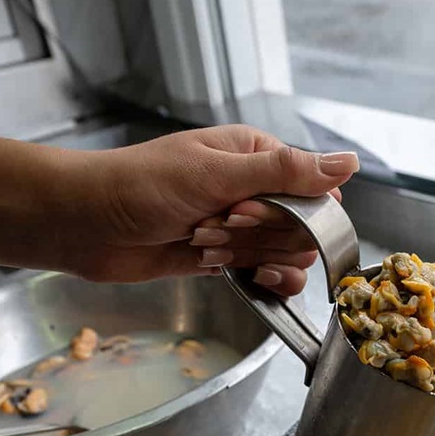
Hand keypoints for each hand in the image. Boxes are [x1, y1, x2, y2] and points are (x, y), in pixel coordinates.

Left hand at [68, 124, 359, 295]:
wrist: (85, 225)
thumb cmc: (140, 186)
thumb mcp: (216, 174)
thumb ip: (286, 173)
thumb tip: (349, 162)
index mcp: (257, 155)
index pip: (314, 190)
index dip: (291, 212)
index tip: (247, 213)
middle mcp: (256, 189)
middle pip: (302, 228)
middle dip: (260, 236)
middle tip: (214, 224)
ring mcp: (241, 227)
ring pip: (286, 256)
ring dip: (246, 256)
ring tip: (203, 243)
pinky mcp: (226, 258)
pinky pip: (268, 276)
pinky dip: (255, 280)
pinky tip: (226, 271)